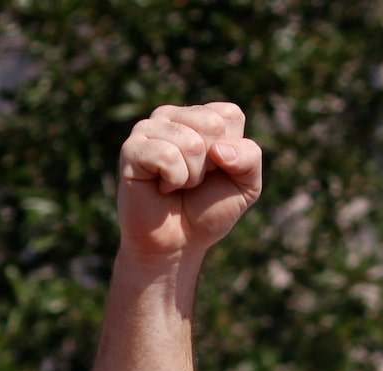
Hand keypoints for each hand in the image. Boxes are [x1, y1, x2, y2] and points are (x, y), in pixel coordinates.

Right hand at [115, 103, 261, 271]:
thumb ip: (250, 158)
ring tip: (177, 184)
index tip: (216, 171)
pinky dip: (173, 180)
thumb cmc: (208, 209)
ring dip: (192, 176)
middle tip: (194, 180)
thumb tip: (219, 150)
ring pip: (191, 142)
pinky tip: (161, 187)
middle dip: (212, 164)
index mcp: (199, 116)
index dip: (233, 153)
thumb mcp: (246, 185)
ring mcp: (148, 129)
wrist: (178, 243)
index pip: (230, 115)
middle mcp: (171, 115)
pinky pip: (167, 156)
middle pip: (212, 124)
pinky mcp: (131, 149)